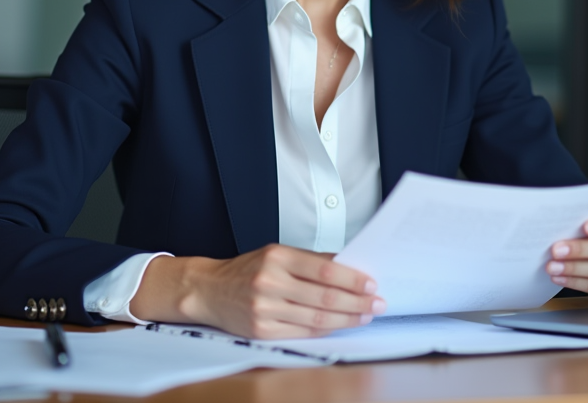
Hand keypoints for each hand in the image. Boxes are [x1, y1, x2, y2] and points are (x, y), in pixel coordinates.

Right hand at [133, 244, 384, 338]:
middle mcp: (270, 283)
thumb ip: (311, 260)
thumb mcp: (276, 253)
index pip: (324, 269)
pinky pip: (302, 333)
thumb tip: (349, 266)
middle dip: (356, 302)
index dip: (352, 279)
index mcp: (277, 257)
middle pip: (324, 297)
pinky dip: (326, 331)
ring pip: (316, 319)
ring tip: (365, 316)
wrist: (209, 290)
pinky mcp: (262, 331)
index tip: (371, 283)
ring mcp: (265, 309)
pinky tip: (341, 326)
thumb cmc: (247, 270)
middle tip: (378, 303)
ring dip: (347, 319)